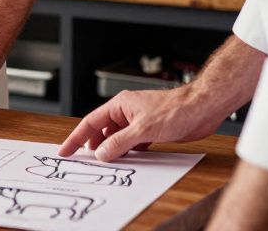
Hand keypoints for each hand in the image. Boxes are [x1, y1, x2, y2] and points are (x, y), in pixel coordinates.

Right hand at [58, 85, 223, 161]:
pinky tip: (128, 159)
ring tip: (106, 162)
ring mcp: (139, 121)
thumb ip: (119, 143)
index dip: (76, 137)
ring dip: (112, 149)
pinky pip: (132, 142)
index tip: (66, 150)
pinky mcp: (151, 129)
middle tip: (84, 160)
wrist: (201, 108)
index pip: (91, 122)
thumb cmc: (175, 109)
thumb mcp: (143, 129)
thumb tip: (102, 153)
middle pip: (102, 130)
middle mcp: (127, 112)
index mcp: (120, 105)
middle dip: (93, 144)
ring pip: (118, 137)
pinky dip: (128, 151)